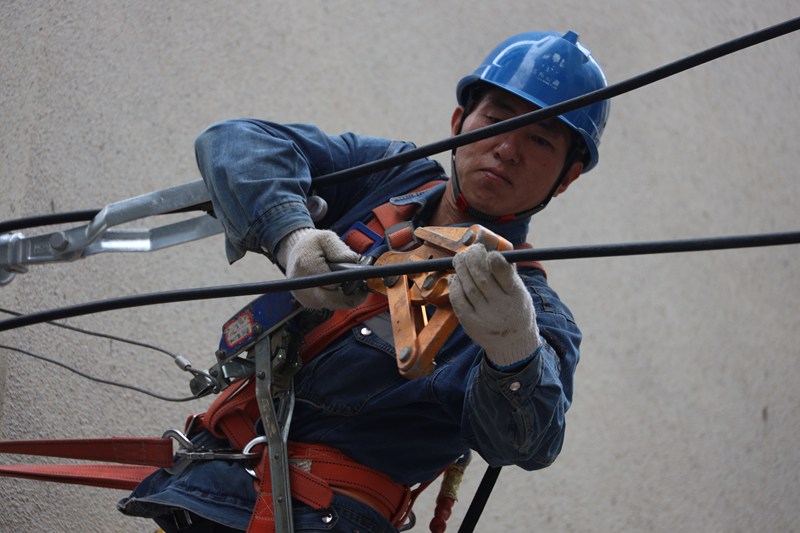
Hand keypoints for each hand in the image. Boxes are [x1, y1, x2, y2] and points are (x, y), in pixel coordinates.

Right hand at [279, 228, 367, 308]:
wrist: (295, 251)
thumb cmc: (313, 244)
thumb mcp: (327, 238)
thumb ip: (341, 250)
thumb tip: (354, 264)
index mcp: (306, 265)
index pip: (333, 283)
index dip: (350, 282)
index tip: (361, 279)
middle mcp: (302, 284)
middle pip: (333, 300)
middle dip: (351, 295)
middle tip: (362, 288)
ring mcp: (303, 296)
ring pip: (333, 304)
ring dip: (344, 297)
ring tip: (348, 283)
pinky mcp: (306, 302)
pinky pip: (328, 305)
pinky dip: (336, 298)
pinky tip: (337, 287)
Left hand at [449, 244, 539, 368]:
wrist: (511, 342)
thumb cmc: (514, 308)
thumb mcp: (519, 291)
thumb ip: (507, 272)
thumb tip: (491, 250)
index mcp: (517, 296)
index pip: (506, 277)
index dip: (497, 263)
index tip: (491, 253)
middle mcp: (501, 307)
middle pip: (482, 279)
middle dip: (473, 260)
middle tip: (471, 250)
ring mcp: (484, 316)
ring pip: (468, 287)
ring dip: (462, 269)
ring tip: (461, 259)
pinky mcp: (470, 322)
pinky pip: (458, 299)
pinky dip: (455, 285)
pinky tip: (457, 277)